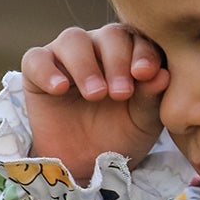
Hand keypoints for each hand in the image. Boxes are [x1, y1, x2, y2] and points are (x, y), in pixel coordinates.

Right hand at [20, 23, 169, 183]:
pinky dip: (47, 70)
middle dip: (117, 61)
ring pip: (73, 40)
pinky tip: (59, 89)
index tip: (145, 74)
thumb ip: (151, 98)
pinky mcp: (37, 71)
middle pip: (108, 35)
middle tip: (120, 93)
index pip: (137, 40)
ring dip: (86, 65)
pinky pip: (37, 59)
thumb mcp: (142, 123)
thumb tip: (162, 75)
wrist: (87, 164)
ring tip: (95, 94)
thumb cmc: (119, 136)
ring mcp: (66, 56)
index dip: (142, 53)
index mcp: (128, 54)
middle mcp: (98, 48)